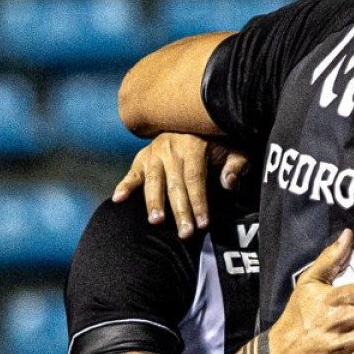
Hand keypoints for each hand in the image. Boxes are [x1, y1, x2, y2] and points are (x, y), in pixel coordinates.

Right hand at [111, 132, 250, 236]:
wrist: (192, 120)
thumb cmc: (218, 142)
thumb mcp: (234, 149)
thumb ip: (236, 166)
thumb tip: (229, 184)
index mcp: (193, 145)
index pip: (195, 179)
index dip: (199, 202)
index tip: (203, 223)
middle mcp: (171, 147)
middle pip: (175, 184)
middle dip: (180, 211)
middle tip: (185, 233)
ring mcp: (154, 152)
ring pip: (153, 181)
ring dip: (153, 202)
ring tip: (156, 221)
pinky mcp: (142, 157)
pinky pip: (132, 172)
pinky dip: (124, 186)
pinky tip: (118, 199)